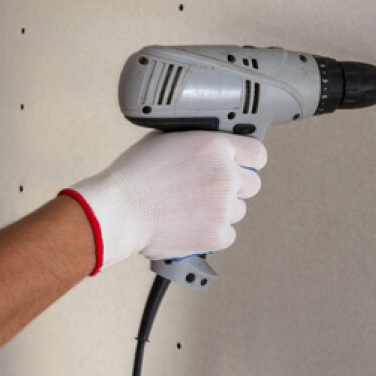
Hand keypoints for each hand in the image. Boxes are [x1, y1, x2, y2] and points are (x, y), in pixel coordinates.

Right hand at [61, 132, 266, 272]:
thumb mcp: (166, 140)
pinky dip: (212, 234)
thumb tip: (208, 147)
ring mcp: (224, 206)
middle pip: (252, 184)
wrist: (118, 211)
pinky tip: (189, 226)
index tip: (242, 167)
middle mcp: (226, 175)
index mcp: (215, 147)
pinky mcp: (218, 235)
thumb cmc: (134, 175)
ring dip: (221, 211)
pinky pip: (227, 234)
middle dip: (235, 188)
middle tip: (208, 192)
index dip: (248, 161)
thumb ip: (196, 143)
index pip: (257, 153)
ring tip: (189, 210)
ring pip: (238, 211)